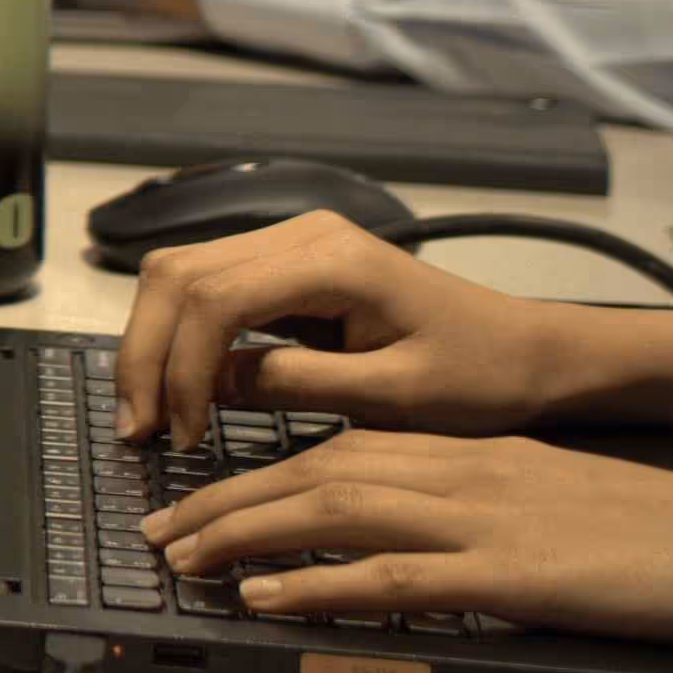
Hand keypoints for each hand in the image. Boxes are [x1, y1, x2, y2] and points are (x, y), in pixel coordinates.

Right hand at [118, 215, 602, 442]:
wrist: (533, 354)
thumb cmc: (483, 378)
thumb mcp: (395, 397)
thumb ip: (296, 384)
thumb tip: (209, 389)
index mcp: (333, 260)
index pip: (215, 299)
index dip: (182, 369)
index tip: (182, 438)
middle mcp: (301, 234)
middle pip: (177, 274)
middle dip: (147, 354)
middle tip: (139, 430)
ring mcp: (291, 242)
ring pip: (178, 275)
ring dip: (152, 345)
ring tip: (149, 417)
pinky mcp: (287, 265)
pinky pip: (205, 289)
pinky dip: (179, 338)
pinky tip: (178, 391)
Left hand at [146, 430, 672, 672]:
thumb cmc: (647, 537)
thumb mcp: (537, 504)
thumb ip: (461, 514)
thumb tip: (387, 546)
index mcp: (467, 453)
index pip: (333, 448)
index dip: (253, 472)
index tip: (195, 501)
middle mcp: (461, 472)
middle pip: (312, 472)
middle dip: (224, 502)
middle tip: (159, 534)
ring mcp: (483, 520)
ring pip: (333, 508)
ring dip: (245, 535)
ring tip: (182, 561)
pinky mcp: (511, 572)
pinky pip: (393, 574)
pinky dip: (316, 583)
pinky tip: (264, 596)